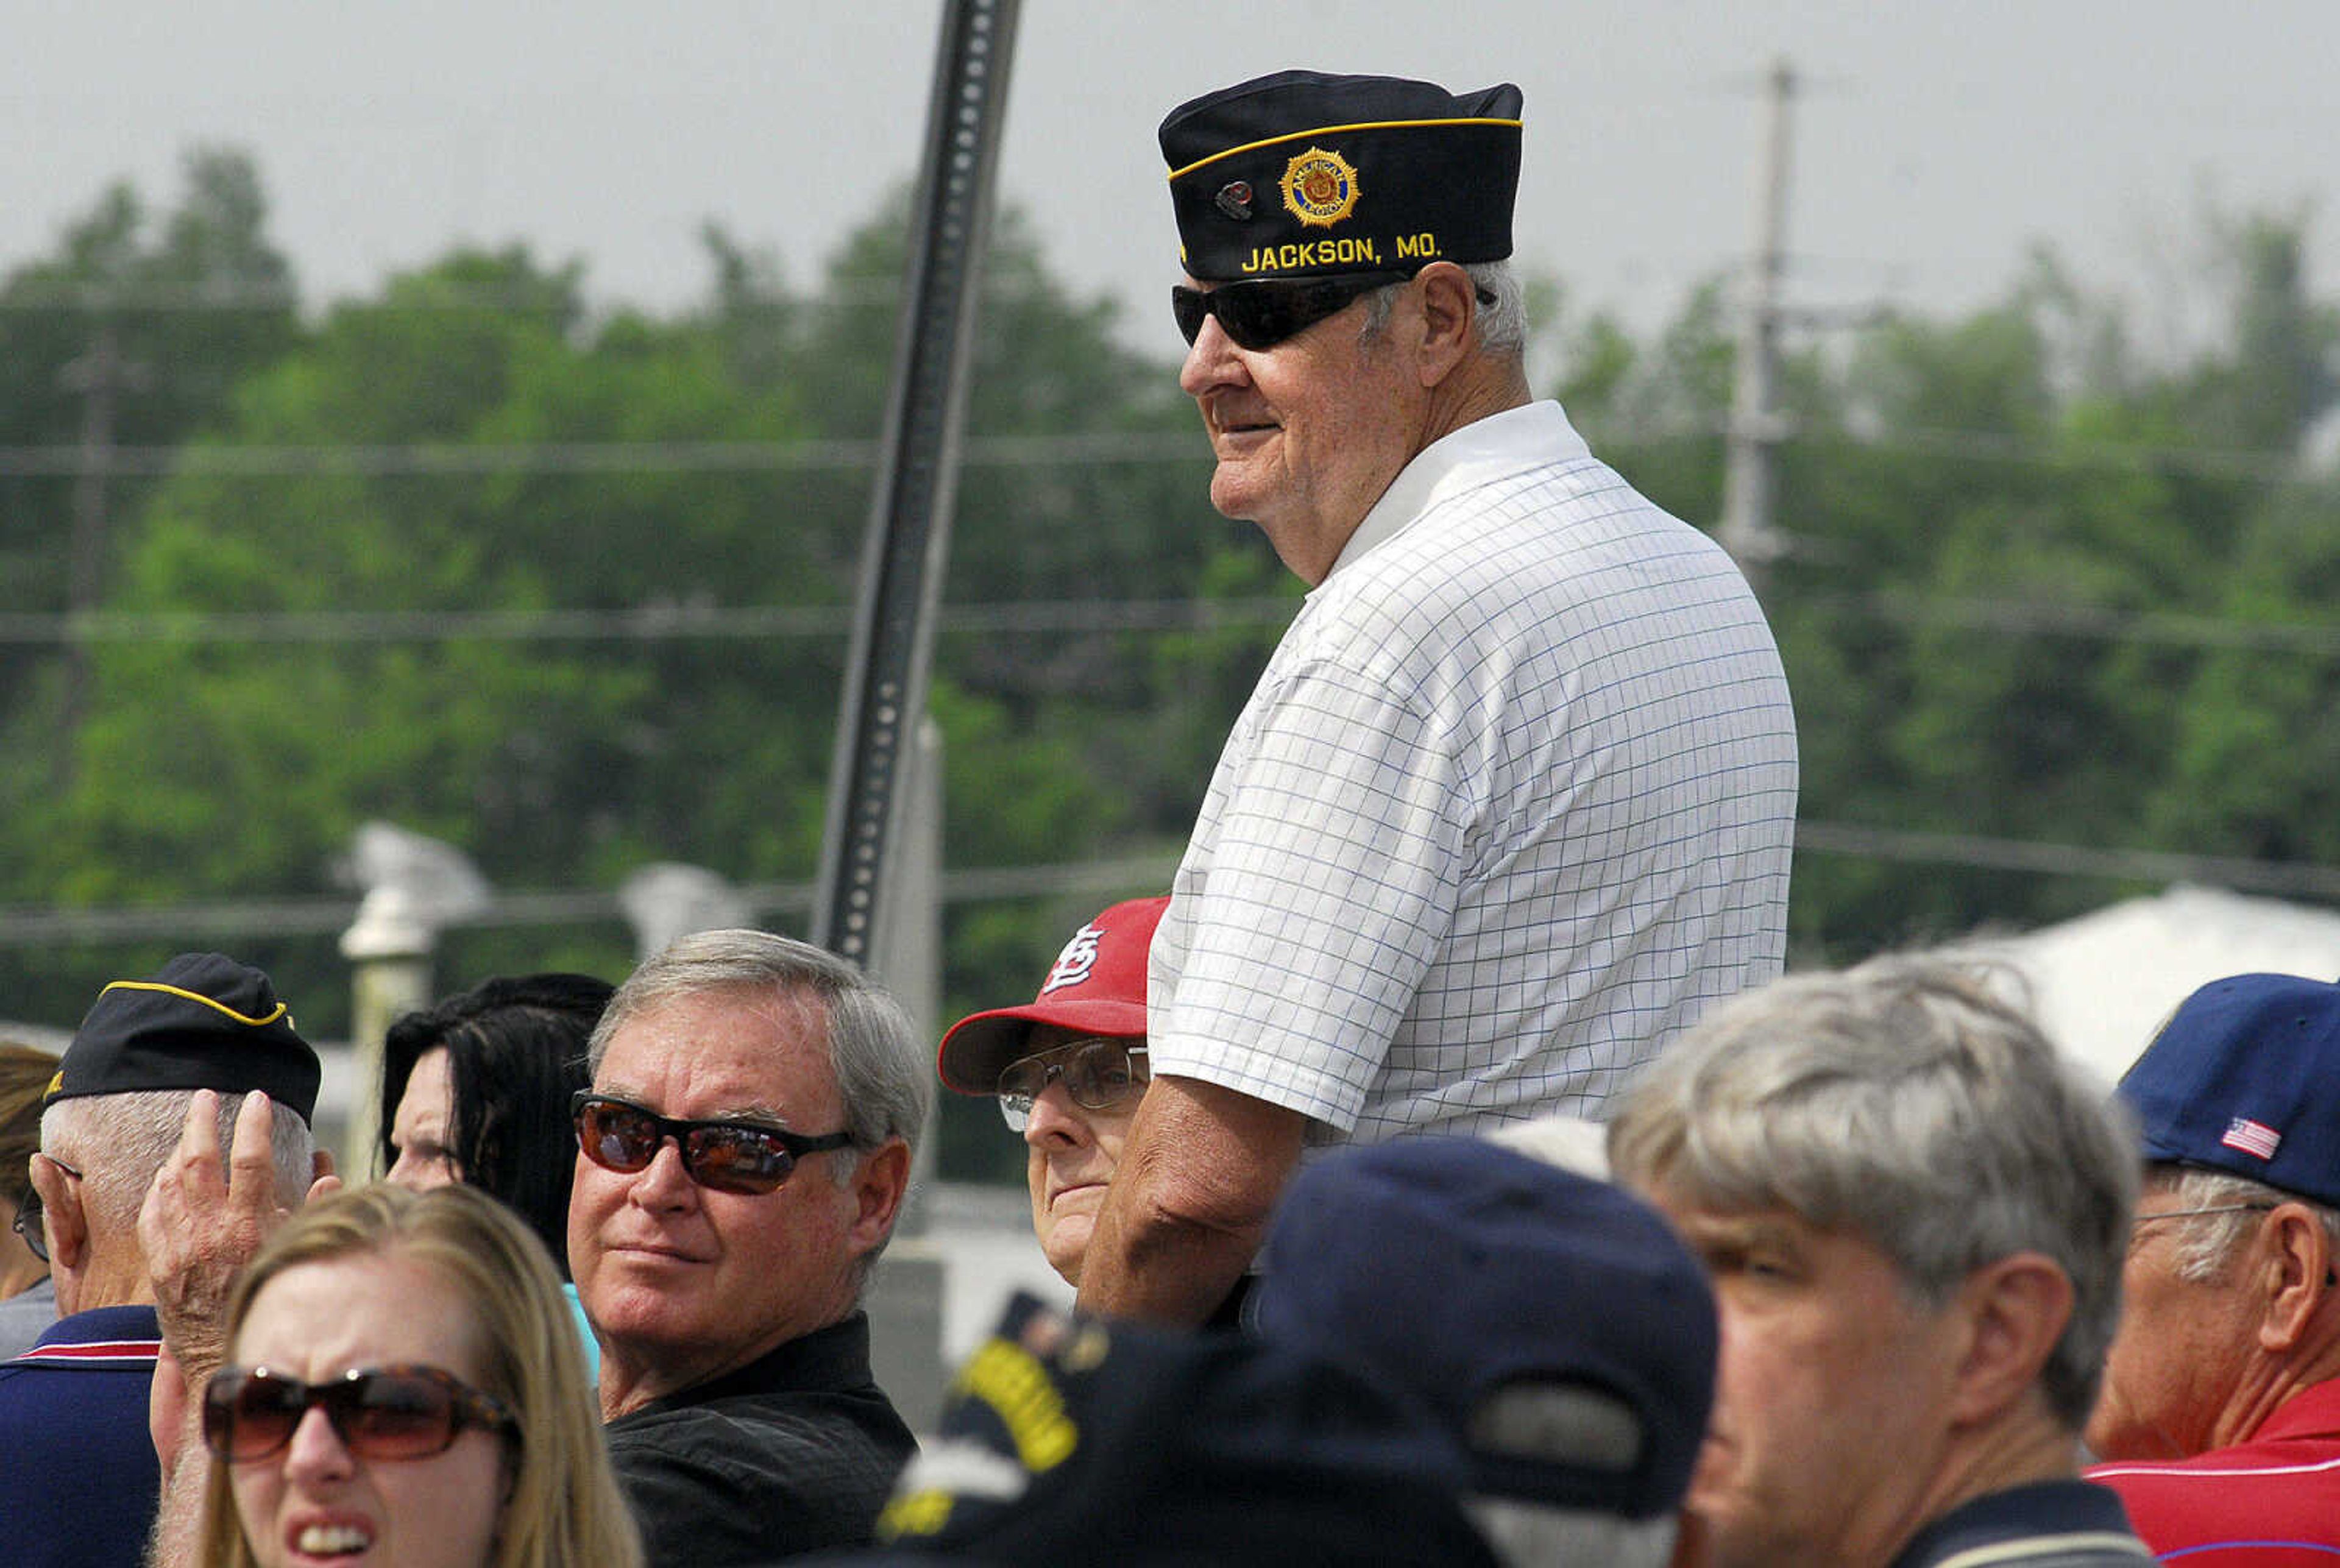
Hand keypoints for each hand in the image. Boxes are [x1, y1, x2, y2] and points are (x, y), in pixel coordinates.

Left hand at [138, 1089, 338, 1381]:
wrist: (224, 1354)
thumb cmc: (269, 1299)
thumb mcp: (298, 1252)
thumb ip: (312, 1209)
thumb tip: (326, 1171)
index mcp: (251, 1226)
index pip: (252, 1158)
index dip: (255, 1122)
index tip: (258, 1098)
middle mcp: (211, 1230)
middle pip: (200, 1159)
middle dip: (204, 1120)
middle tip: (208, 1096)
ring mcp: (180, 1245)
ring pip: (171, 1180)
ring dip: (180, 1148)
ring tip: (191, 1130)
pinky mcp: (160, 1261)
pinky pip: (153, 1211)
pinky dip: (160, 1186)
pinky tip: (168, 1174)